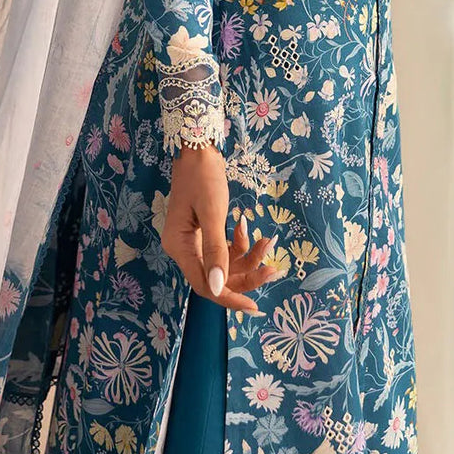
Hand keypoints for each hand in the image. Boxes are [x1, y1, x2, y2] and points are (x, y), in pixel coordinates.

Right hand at [161, 144, 278, 313]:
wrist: (199, 147)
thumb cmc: (203, 175)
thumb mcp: (213, 212)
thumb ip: (216, 251)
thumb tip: (217, 289)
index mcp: (179, 246)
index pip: (204, 285)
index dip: (228, 298)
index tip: (254, 306)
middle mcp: (184, 248)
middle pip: (217, 277)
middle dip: (246, 274)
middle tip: (273, 268)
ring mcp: (193, 241)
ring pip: (224, 263)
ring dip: (248, 256)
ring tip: (267, 241)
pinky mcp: (204, 232)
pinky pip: (224, 248)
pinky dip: (240, 243)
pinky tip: (248, 227)